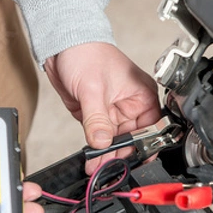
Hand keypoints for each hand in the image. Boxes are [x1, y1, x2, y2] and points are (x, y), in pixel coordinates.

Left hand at [45, 43, 160, 172]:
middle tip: (107, 167)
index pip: (150, 129)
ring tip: (96, 168)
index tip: (130, 161)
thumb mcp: (94, 89)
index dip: (142, 146)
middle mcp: (131, 105)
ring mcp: (113, 111)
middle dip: (119, 155)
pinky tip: (92, 159)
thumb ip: (97, 119)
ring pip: (115, 142)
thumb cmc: (87, 53)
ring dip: (106, 156)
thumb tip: (102, 142)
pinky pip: (100, 137)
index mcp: (141, 96)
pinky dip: (96, 149)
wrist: (62, 45)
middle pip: (132, 139)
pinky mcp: (97, 115)